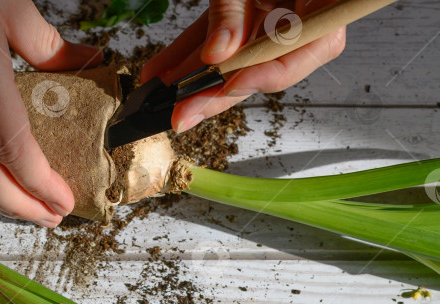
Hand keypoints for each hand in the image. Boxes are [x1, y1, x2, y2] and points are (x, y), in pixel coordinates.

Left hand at [142, 0, 345, 132]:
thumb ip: (233, 11)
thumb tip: (218, 56)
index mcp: (326, 1)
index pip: (307, 50)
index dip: (267, 73)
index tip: (230, 85)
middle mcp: (304, 12)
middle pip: (263, 64)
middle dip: (215, 91)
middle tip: (180, 114)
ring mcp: (276, 13)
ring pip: (234, 56)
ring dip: (193, 76)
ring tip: (157, 93)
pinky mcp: (248, 10)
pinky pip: (219, 36)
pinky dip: (189, 52)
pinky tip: (160, 70)